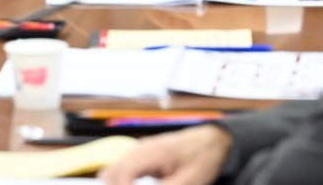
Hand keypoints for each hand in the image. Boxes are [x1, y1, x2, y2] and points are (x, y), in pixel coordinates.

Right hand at [99, 124, 232, 184]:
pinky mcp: (141, 156)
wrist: (210, 141)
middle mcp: (141, 149)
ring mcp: (139, 151)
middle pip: (112, 172)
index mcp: (153, 153)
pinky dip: (123, 181)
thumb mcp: (190, 181)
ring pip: (114, 171)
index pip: (124, 172)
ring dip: (118, 184)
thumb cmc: (202, 158)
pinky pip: (122, 170)